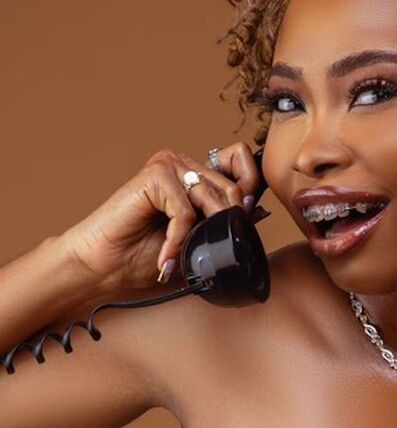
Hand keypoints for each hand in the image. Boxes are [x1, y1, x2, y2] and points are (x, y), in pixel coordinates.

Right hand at [60, 143, 263, 292]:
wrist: (105, 264)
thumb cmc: (145, 252)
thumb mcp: (199, 239)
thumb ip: (224, 221)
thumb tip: (260, 210)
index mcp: (196, 174)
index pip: (241, 163)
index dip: (248, 190)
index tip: (240, 220)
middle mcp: (183, 164)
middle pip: (232, 187)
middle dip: (223, 223)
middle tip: (204, 245)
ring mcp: (168, 166)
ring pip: (211, 198)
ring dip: (200, 235)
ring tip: (180, 254)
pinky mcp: (154, 176)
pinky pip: (185, 210)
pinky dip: (178, 238)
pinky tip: (166, 256)